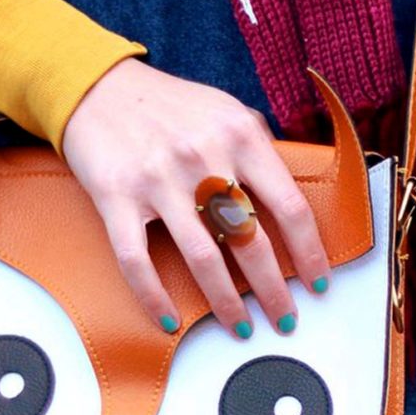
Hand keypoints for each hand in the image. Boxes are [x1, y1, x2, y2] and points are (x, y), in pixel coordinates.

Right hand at [60, 57, 331, 337]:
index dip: (309, 252)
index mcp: (239, 136)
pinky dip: (154, 297)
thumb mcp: (226, 110)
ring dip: (225, 303)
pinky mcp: (117, 197)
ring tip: (240, 326)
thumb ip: (259, 148)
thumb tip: (292, 196)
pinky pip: (137, 260)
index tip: (317, 282)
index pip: (289, 205)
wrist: (98, 88)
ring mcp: (158, 180)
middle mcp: (203, 158)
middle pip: (249, 240)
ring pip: (201, 258)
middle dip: (273, 291)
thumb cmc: (168, 105)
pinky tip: (169, 320)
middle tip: (285, 319)